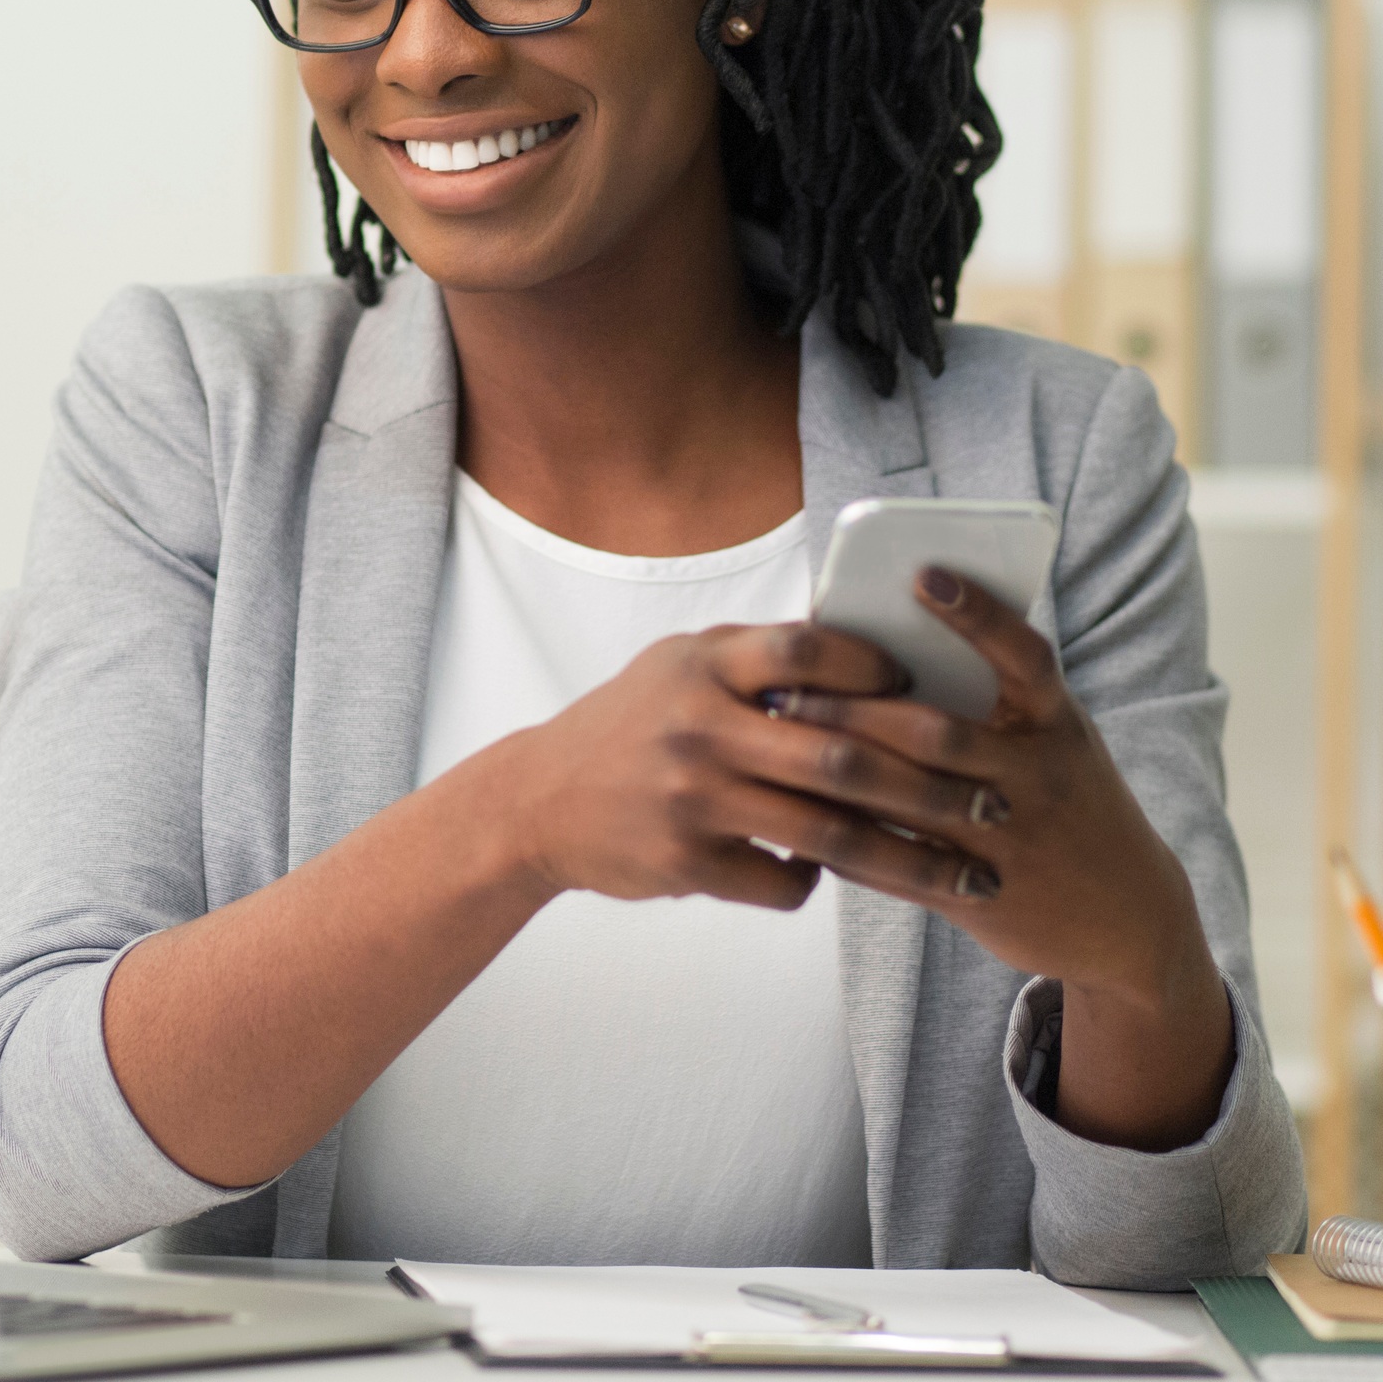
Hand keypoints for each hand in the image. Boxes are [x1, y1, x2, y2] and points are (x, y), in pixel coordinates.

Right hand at [496, 618, 1007, 914]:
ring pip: (827, 835)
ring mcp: (691, 799)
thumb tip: (861, 651)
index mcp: (702, 665)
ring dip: (910, 859)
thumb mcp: (678, 667)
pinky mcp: (686, 862)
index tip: (928, 692)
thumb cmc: (627, 723)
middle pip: (840, 757)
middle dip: (931, 787)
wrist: (537, 801)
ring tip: (968, 873)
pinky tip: (840, 875)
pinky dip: (817, 881)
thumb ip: (755, 658)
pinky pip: (783, 882)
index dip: (874, 670)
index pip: (806, 652)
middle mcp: (698, 727)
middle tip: (996, 804)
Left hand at [758, 568, 1234, 1147]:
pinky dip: (846, 835)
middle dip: (854, 708)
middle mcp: (1038, 777)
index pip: (1024, 656)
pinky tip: (797, 811)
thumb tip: (883, 645)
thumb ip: (992, 699)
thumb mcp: (1052, 742)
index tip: (923, 574)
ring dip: (836, 768)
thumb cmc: (1065, 800)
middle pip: (936, 732)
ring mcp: (1011, 840)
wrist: (1130, 919)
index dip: (978, 614)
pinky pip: (898, 863)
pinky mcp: (981, 895)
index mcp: (1058, 724)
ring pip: (909, 798)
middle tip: (786, 687)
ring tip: (779, 741)